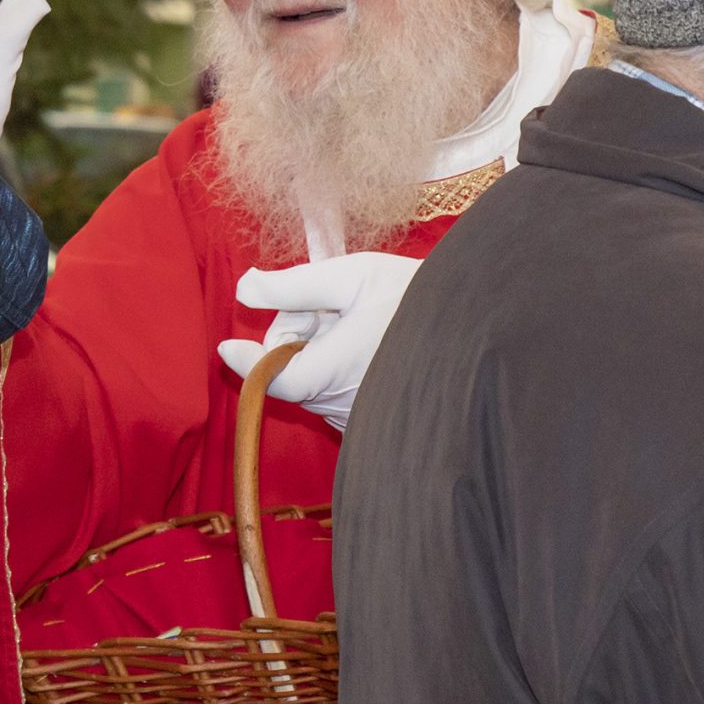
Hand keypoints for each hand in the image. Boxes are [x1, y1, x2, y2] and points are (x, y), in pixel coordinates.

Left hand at [217, 252, 423, 432]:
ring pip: (313, 381)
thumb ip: (292, 285)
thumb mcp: (352, 277)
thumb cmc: (416, 298)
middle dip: (300, 333)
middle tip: (336, 307)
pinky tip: (371, 345)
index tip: (226, 347)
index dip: (247, 362)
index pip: (271, 379)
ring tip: (363, 324)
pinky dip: (339, 369)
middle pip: (292, 369)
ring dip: (321, 350)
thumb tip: (243, 290)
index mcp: (331, 373)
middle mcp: (342, 406)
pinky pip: (335, 394)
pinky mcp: (370, 425)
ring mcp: (358, 420)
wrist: (476, 326)